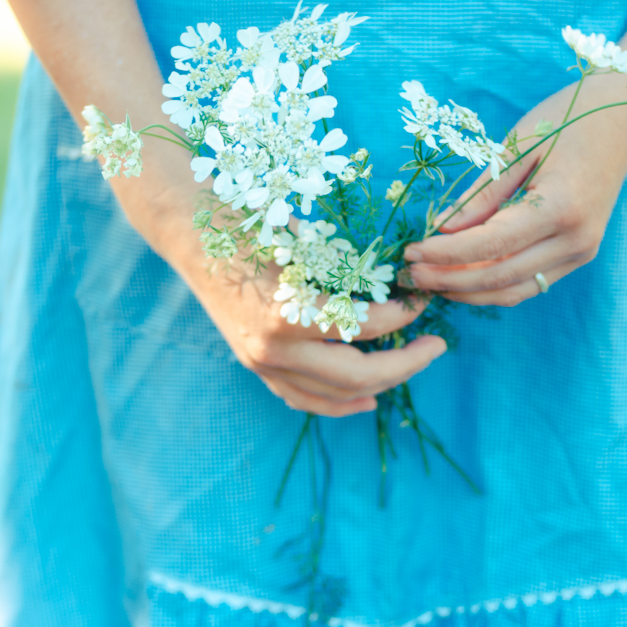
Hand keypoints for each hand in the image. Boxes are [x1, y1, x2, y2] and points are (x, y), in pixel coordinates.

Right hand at [113, 145, 445, 417]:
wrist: (188, 234)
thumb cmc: (247, 222)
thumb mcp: (302, 239)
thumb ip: (345, 271)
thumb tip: (395, 287)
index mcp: (289, 314)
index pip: (365, 326)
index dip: (404, 315)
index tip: (422, 301)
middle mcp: (274, 350)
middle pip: (358, 375)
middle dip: (407, 363)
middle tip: (438, 346)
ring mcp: (261, 364)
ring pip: (333, 395)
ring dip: (380, 385)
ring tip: (411, 365)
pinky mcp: (256, 367)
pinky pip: (304, 398)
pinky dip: (338, 403)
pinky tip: (368, 399)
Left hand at [403, 74, 626, 304]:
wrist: (625, 116)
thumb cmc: (569, 117)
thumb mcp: (517, 145)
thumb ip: (481, 195)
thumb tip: (443, 232)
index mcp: (561, 206)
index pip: (490, 245)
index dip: (445, 255)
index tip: (410, 252)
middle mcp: (576, 239)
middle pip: (500, 276)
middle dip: (449, 280)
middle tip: (410, 274)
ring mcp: (582, 252)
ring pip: (514, 289)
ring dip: (468, 291)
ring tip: (430, 282)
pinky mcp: (580, 255)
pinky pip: (530, 282)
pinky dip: (493, 285)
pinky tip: (461, 277)